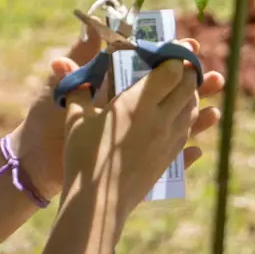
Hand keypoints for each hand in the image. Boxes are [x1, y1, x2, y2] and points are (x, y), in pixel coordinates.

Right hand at [14, 31, 223, 201]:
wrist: (97, 204)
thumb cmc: (83, 157)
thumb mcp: (76, 119)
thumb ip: (77, 90)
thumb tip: (62, 65)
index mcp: (139, 102)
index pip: (172, 69)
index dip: (175, 56)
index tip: (171, 49)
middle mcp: (161, 119)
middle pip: (188, 86)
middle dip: (187, 72)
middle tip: (180, 65)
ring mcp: (169, 141)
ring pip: (192, 110)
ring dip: (191, 96)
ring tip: (182, 89)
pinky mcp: (169, 160)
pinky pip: (189, 135)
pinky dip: (190, 121)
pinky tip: (185, 120)